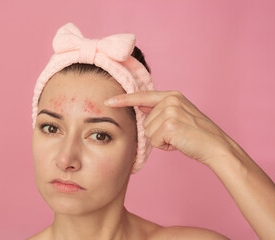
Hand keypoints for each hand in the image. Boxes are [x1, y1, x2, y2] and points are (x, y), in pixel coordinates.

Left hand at [105, 90, 236, 165]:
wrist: (215, 146)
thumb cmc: (195, 134)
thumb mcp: (177, 116)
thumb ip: (158, 110)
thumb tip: (138, 107)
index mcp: (171, 96)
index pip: (141, 96)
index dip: (123, 99)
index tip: (108, 101)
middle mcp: (170, 100)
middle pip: (144, 121)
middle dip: (156, 132)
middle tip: (176, 134)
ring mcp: (170, 111)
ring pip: (148, 132)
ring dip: (161, 140)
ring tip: (178, 138)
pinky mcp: (170, 124)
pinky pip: (154, 141)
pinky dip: (164, 146)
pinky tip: (178, 143)